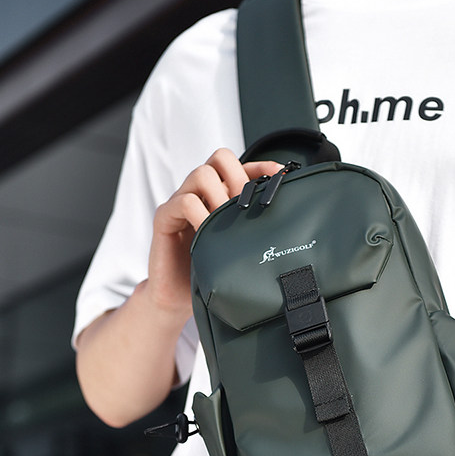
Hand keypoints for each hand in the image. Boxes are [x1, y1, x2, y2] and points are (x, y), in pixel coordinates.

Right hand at [144, 148, 281, 320]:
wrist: (178, 297)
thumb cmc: (210, 271)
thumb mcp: (239, 247)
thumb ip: (254, 230)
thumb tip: (289, 223)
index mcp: (221, 195)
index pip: (242, 166)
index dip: (262, 167)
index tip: (282, 175)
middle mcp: (202, 193)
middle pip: (221, 158)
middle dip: (240, 177)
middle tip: (246, 206)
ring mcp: (181, 202)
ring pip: (202, 173)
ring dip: (220, 194)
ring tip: (226, 220)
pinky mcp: (165, 217)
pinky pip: (184, 201)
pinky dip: (200, 213)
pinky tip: (208, 231)